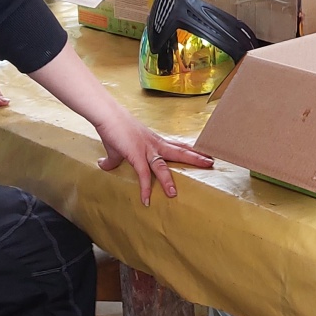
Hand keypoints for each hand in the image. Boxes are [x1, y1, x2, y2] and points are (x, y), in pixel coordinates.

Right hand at [88, 108, 213, 204]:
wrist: (108, 116)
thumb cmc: (114, 128)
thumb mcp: (118, 147)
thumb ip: (114, 159)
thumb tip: (103, 165)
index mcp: (156, 142)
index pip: (178, 145)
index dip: (192, 150)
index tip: (205, 153)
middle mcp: (155, 145)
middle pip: (179, 152)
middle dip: (196, 158)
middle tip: (211, 163)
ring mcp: (146, 150)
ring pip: (162, 166)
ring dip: (168, 180)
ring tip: (174, 194)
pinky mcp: (135, 155)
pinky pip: (143, 174)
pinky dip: (144, 188)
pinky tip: (146, 200)